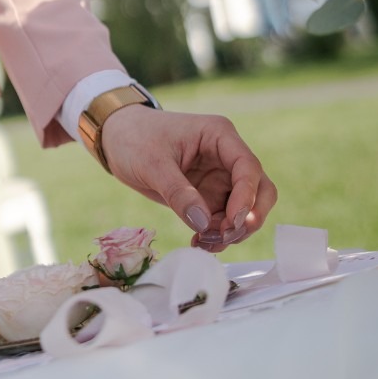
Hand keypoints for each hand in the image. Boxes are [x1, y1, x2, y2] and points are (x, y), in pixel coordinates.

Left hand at [99, 106, 277, 251]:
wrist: (117, 138)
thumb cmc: (135, 138)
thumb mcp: (153, 164)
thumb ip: (179, 193)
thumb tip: (204, 224)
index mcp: (219, 135)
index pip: (248, 167)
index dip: (246, 198)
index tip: (230, 223)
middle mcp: (226, 156)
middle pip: (260, 190)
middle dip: (248, 217)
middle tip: (224, 236)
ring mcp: (220, 177)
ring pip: (245, 211)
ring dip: (231, 231)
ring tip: (202, 242)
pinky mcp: (209, 195)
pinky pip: (225, 220)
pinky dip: (218, 235)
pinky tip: (199, 241)